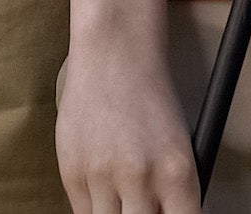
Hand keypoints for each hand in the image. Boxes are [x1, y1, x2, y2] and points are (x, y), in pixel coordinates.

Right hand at [56, 40, 200, 213]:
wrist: (113, 53)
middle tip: (142, 206)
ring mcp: (102, 175)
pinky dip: (96, 208)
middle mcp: (140, 177)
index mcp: (177, 172)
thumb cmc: (150, 97)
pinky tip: (104, 187)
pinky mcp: (71, 171)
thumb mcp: (178, 146)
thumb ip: (171, 193)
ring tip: (123, 196)